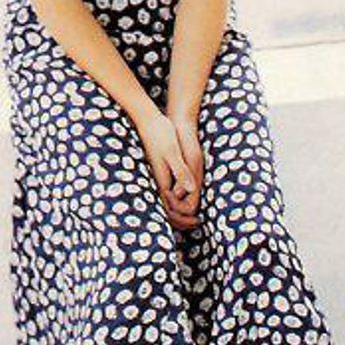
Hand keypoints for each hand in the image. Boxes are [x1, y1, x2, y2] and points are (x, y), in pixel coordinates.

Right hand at [134, 108, 201, 231]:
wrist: (147, 121)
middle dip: (181, 219)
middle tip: (196, 223)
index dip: (184, 218)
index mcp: (162, 180)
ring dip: (179, 211)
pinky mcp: (158, 169)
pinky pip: (166, 190)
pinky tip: (185, 196)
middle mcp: (157, 180)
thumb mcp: (173, 153)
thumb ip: (181, 172)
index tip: (197, 221)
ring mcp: (157, 175)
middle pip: (167, 209)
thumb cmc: (161, 134)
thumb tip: (191, 190)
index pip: (171, 209)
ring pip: (166, 201)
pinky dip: (176, 199)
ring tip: (193, 215)